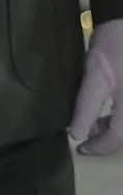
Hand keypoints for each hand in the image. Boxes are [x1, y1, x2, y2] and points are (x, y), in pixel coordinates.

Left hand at [69, 18, 122, 155]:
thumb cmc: (112, 47)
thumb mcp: (95, 76)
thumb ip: (86, 106)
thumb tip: (76, 133)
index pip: (118, 137)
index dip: (99, 146)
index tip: (81, 147)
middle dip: (108, 137)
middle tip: (87, 134)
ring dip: (115, 128)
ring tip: (95, 122)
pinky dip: (120, 117)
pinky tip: (109, 112)